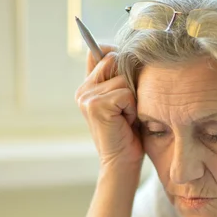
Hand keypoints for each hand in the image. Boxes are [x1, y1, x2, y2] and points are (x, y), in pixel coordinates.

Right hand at [75, 45, 143, 169]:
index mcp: (87, 87)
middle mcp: (83, 90)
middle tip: (127, 108)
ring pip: (123, 79)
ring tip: (127, 117)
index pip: (100, 52)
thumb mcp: (124, 103)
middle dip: (128, 82)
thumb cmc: (128, 135)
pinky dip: (132, 109)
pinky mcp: (96, 105)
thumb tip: (129, 52)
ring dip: (133, 99)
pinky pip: (126, 93)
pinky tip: (126, 123)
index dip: (117, 58)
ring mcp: (87, 97)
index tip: (127, 76)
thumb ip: (119, 79)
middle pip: (114, 60)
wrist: (122, 164)